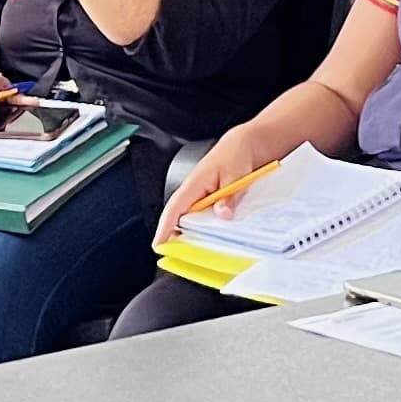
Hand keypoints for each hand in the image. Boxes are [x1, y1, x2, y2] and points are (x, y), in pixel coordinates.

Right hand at [160, 131, 269, 248]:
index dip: (165, 227)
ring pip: (188, 218)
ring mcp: (198, 195)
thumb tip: (222, 214)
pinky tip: (208, 237)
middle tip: (177, 256)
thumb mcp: (236, 176)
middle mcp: (192, 190)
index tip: (158, 244)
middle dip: (174, 237)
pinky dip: (201, 227)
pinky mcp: (206, 199)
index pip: (175, 208)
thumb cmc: (235, 155)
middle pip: (178, 217)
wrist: (242, 145)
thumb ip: (229, 197)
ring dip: (189, 233)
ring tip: (193, 252)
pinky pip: (199, 215)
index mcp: (194, 183)